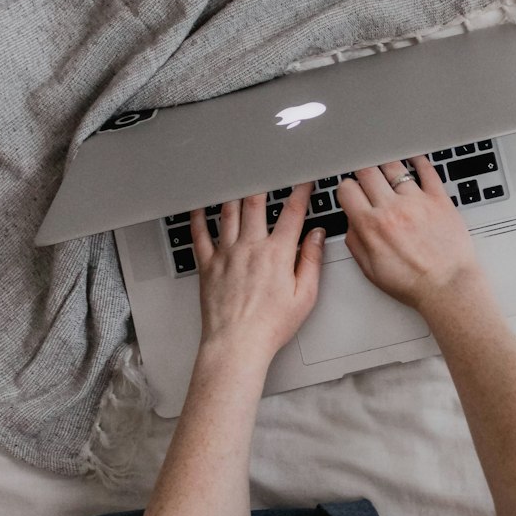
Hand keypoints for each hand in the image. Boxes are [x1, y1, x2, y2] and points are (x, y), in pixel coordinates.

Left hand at [190, 182, 324, 367]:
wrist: (237, 344)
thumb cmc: (270, 326)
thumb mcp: (305, 295)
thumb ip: (311, 260)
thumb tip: (316, 236)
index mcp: (277, 254)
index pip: (292, 213)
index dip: (300, 192)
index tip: (304, 182)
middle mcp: (250, 248)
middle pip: (256, 203)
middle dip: (263, 183)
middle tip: (266, 172)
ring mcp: (226, 254)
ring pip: (228, 212)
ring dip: (234, 194)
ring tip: (238, 182)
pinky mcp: (207, 265)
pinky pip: (199, 234)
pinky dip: (198, 217)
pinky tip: (201, 207)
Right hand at [337, 156, 485, 312]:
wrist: (447, 287)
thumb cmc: (413, 283)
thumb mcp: (371, 270)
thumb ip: (356, 242)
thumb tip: (351, 223)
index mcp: (372, 226)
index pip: (347, 189)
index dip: (346, 188)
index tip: (351, 191)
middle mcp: (393, 209)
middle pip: (367, 171)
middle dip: (362, 172)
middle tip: (366, 178)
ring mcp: (417, 201)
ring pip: (394, 166)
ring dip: (386, 165)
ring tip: (386, 169)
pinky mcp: (439, 200)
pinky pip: (427, 170)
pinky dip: (418, 160)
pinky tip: (414, 160)